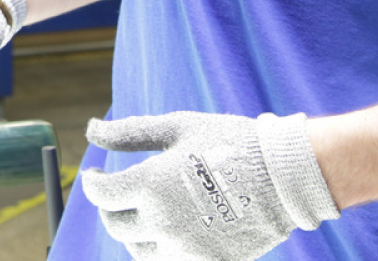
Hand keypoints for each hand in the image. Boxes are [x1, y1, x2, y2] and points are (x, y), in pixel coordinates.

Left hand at [81, 111, 338, 260]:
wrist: (287, 176)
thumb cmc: (230, 143)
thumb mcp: (177, 128)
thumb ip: (129, 133)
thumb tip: (90, 131)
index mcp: (151, 184)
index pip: (101, 194)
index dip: (91, 182)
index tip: (95, 173)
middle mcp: (163, 221)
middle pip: (115, 225)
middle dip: (110, 207)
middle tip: (117, 193)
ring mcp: (186, 248)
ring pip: (138, 250)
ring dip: (134, 232)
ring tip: (145, 211)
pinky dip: (162, 248)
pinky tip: (171, 226)